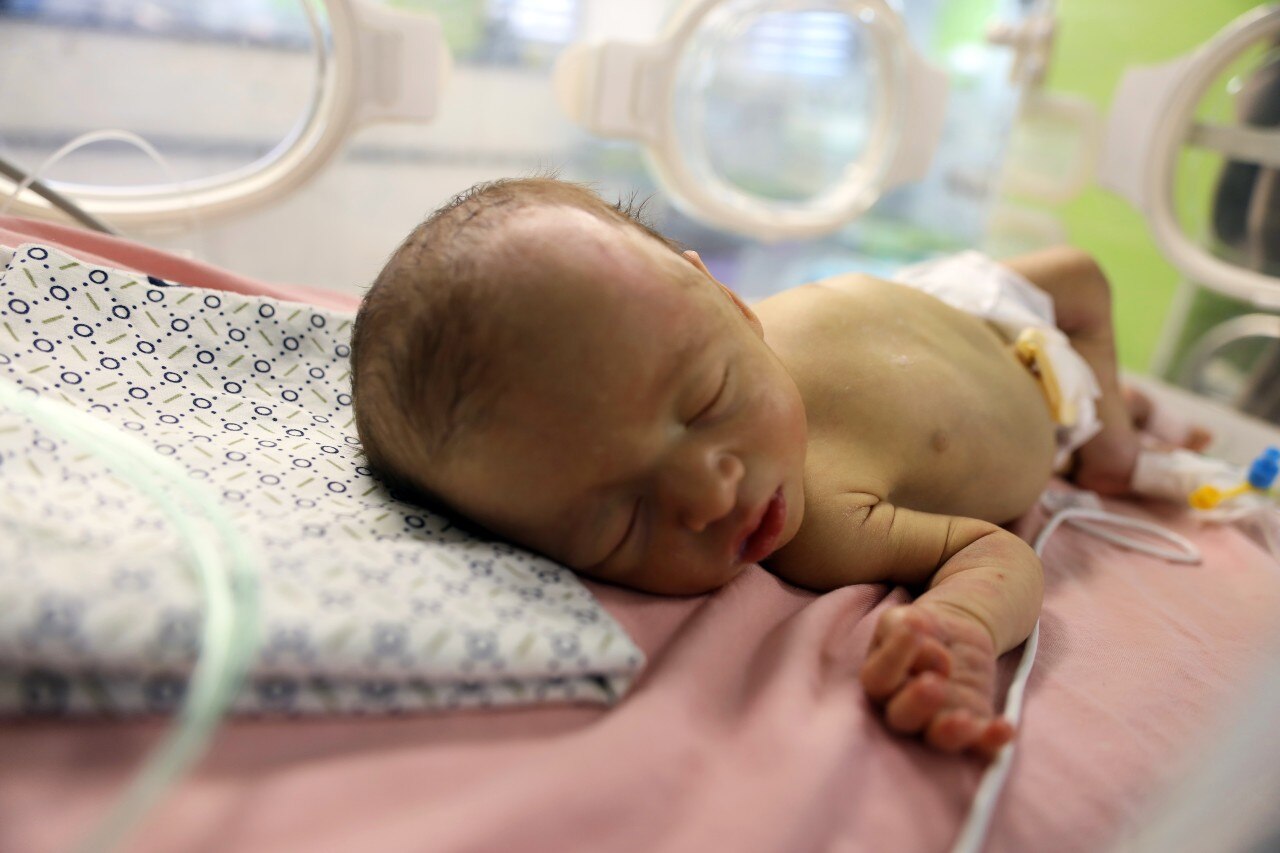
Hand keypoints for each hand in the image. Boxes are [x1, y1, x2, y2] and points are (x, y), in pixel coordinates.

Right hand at [860, 603, 1013, 759]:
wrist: (955, 638)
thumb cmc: (921, 631)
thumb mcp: (904, 619)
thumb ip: (899, 628)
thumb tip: (919, 640)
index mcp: (882, 682)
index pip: (878, 679)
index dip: (894, 658)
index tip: (915, 631)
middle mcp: (904, 709)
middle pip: (902, 717)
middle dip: (918, 704)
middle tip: (933, 684)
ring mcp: (938, 722)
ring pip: (938, 737)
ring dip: (950, 732)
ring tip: (964, 720)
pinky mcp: (972, 728)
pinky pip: (980, 743)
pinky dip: (992, 740)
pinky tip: (1005, 728)